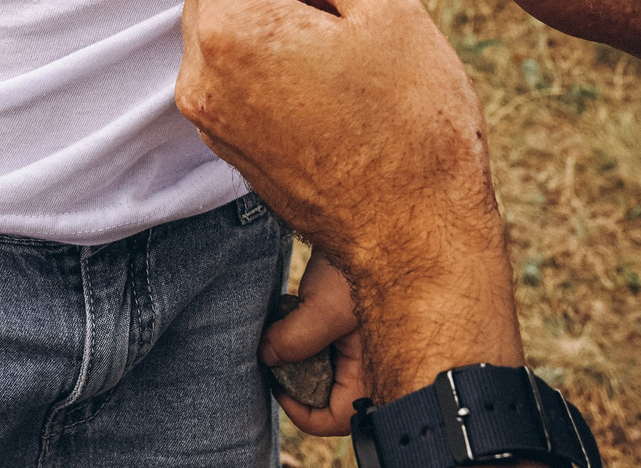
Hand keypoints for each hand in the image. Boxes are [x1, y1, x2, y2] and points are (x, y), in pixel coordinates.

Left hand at [179, 0, 521, 401]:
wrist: (419, 240)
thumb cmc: (413, 127)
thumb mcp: (383, 8)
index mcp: (230, 30)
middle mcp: (200, 73)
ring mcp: (211, 113)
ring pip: (225, 17)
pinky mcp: (230, 140)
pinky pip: (234, 63)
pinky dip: (272, 33)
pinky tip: (334, 38)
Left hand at [264, 253, 368, 435]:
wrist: (374, 222)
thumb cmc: (363, 266)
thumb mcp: (324, 307)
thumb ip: (293, 340)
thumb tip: (265, 358)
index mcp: (375, 374)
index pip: (333, 419)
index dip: (298, 409)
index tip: (275, 382)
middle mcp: (371, 367)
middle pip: (325, 397)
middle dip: (296, 380)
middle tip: (275, 353)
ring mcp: (361, 348)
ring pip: (322, 371)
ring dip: (298, 356)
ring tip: (285, 329)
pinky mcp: (351, 327)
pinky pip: (324, 348)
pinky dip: (305, 337)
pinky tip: (296, 314)